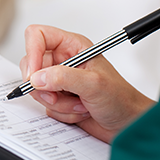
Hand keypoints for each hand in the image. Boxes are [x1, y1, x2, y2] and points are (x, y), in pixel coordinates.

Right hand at [20, 24, 154, 142]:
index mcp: (72, 46)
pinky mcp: (58, 99)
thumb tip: (38, 78)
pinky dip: (61, 113)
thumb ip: (64, 78)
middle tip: (59, 96)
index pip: (38, 36)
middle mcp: (63, 61)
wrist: (127, 123)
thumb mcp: (93, 84)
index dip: (31, 53)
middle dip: (45, 87)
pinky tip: (80, 111)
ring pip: (37, 90)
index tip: (34, 75)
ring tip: (80, 104)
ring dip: (58, 103)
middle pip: (32, 66)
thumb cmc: (120, 98)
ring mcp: (59, 81)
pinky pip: (45, 106)